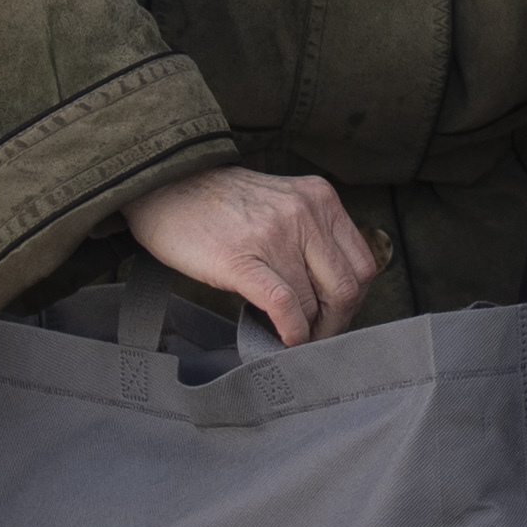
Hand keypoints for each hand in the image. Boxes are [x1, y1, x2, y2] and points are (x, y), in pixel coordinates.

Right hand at [125, 163, 382, 343]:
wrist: (163, 186)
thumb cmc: (219, 203)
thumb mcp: (281, 203)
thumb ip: (312, 235)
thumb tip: (331, 295)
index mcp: (319, 198)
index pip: (363, 264)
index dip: (353, 302)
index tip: (334, 317)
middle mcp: (304, 212)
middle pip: (348, 288)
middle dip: (336, 323)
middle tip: (317, 338)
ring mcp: (274, 234)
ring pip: (314, 303)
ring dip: (307, 332)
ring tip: (291, 338)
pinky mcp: (241, 259)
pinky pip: (284, 306)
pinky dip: (290, 332)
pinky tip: (282, 340)